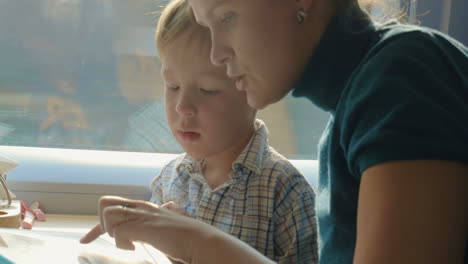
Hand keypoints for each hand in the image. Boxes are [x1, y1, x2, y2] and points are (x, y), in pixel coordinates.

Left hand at [80, 196, 203, 262]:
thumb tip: (150, 231)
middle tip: (116, 238)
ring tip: (128, 243)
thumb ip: (153, 227)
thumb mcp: (165, 228)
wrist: (200, 240)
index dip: (97, 226)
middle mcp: (141, 207)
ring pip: (108, 215)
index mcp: (145, 207)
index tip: (85, 240)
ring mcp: (142, 215)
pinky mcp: (143, 226)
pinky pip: (118, 232)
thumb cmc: (186, 237)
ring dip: (112, 232)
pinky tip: (134, 247)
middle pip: (104, 202)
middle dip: (101, 224)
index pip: (114, 206)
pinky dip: (121, 243)